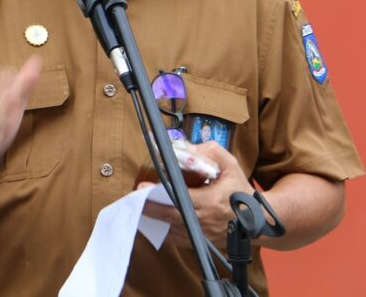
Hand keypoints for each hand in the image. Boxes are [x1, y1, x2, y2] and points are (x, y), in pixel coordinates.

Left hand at [140, 141, 254, 246]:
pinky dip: (162, 227)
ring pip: (169, 229)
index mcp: (211, 202)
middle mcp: (204, 222)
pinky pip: (174, 237)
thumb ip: (210, 152)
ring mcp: (201, 236)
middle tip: (133, 196)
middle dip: (148, 207)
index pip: (179, 198)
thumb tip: (185, 148)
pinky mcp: (199, 243)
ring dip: (153, 217)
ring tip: (138, 205)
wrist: (259, 221)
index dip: (159, 194)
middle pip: (168, 216)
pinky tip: (152, 216)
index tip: (142, 187)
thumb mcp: (230, 166)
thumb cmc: (241, 191)